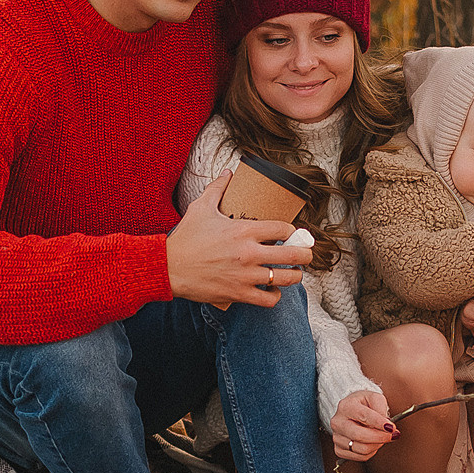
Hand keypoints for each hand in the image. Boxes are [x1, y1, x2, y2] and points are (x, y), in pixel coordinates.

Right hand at [166, 170, 309, 307]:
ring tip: (293, 273)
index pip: (284, 229)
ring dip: (294, 276)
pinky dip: (275, 296)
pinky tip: (272, 290)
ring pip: (286, 279)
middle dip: (305, 254)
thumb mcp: (201, 207)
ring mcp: (245, 275)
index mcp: (244, 230)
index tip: (293, 234)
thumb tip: (228, 173)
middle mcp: (249, 253)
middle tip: (305, 254)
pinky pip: (269, 299)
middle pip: (294, 255)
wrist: (168, 267)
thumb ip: (218, 189)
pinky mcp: (238, 294)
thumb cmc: (186, 238)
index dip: (293, 232)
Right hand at [328, 389, 396, 461]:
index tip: (392, 428)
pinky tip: (373, 443)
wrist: (351, 411)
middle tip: (393, 435)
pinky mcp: (339, 449)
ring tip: (383, 437)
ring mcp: (337, 437)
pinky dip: (371, 452)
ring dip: (377, 444)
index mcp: (345, 406)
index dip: (379, 423)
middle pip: (360, 436)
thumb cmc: (364, 404)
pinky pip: (360, 457)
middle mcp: (338, 422)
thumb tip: (387, 425)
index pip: (364, 416)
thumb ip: (381, 408)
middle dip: (380, 437)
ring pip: (362, 449)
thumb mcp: (374, 398)